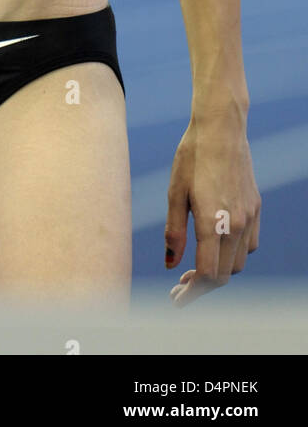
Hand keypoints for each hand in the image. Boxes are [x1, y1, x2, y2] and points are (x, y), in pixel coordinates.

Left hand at [164, 111, 259, 305]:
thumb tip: (170, 264)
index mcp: (213, 222)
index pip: (207, 274)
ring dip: (218, 271)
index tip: (176, 297)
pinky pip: (248, 245)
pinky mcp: (255, 208)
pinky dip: (233, 254)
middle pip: (223, 274)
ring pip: (237, 262)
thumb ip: (174, 231)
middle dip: (201, 286)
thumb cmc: (192, 155)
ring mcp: (250, 216)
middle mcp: (236, 224)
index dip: (191, 292)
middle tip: (179, 286)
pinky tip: (215, 245)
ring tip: (194, 266)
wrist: (222, 128)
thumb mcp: (175, 192)